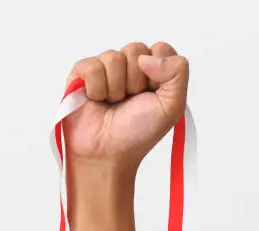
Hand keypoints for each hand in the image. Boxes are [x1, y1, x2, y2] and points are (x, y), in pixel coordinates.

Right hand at [63, 42, 188, 170]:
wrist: (108, 153)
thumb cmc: (138, 133)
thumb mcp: (172, 106)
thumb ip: (177, 73)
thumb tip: (148, 56)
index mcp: (154, 72)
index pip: (161, 48)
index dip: (158, 72)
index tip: (153, 94)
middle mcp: (130, 67)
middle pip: (136, 50)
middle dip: (135, 81)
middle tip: (130, 102)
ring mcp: (105, 69)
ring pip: (113, 57)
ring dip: (116, 88)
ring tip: (112, 104)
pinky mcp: (81, 74)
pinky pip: (92, 66)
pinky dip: (97, 88)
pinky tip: (96, 101)